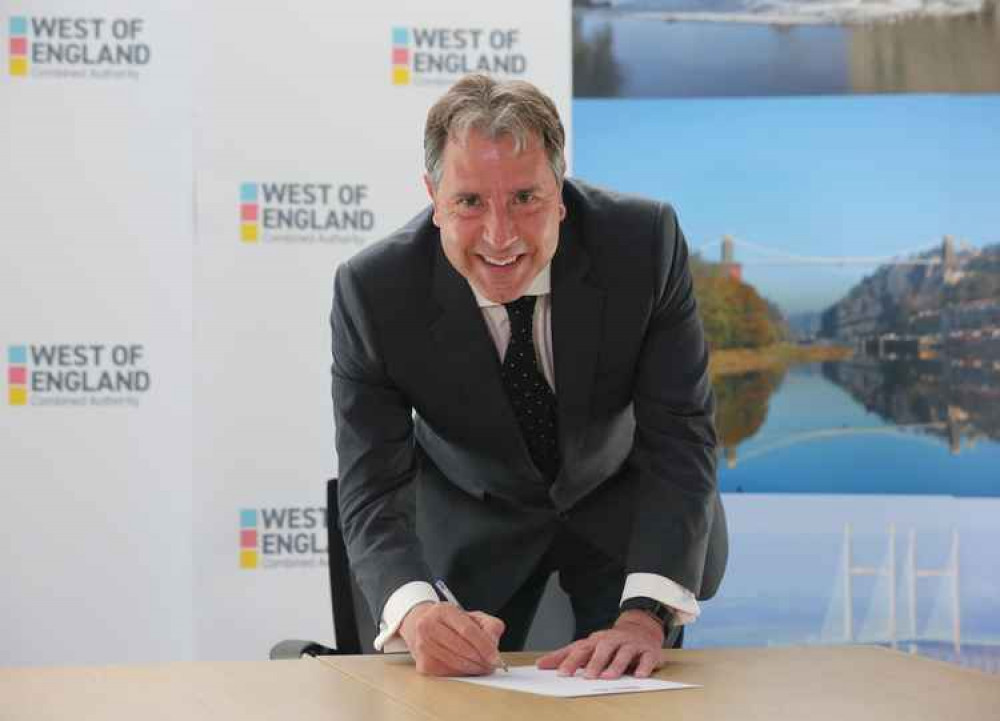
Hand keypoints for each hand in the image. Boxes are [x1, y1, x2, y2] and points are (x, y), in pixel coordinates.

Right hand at [399, 602, 505, 676]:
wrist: (425, 628)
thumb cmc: (452, 624)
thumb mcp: (473, 617)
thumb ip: (489, 625)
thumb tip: (493, 643)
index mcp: (443, 610)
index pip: (467, 630)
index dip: (484, 646)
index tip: (496, 658)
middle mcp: (428, 626)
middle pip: (461, 648)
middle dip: (481, 660)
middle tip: (492, 665)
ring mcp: (422, 646)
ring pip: (455, 663)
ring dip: (473, 668)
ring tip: (482, 667)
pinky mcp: (422, 664)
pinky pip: (448, 673)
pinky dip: (462, 673)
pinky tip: (468, 668)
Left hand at [536, 610, 665, 679]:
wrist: (641, 628)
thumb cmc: (609, 642)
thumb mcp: (588, 646)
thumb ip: (565, 656)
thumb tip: (541, 663)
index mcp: (596, 641)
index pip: (581, 649)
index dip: (570, 661)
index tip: (561, 673)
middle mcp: (612, 640)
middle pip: (602, 649)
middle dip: (594, 662)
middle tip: (587, 676)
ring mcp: (631, 645)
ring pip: (623, 652)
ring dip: (615, 664)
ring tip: (608, 676)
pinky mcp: (648, 651)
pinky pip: (647, 658)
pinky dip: (643, 667)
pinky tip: (638, 675)